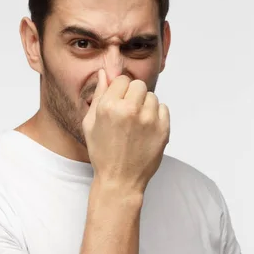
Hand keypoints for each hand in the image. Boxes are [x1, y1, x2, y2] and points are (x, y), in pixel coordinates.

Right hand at [82, 69, 169, 194]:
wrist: (120, 181)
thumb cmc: (102, 153)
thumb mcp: (90, 124)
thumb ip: (98, 95)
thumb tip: (104, 72)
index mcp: (109, 107)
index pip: (121, 80)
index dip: (120, 91)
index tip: (119, 103)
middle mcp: (130, 110)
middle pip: (139, 85)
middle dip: (134, 96)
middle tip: (128, 113)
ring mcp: (149, 120)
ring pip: (152, 97)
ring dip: (146, 106)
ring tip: (137, 124)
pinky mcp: (163, 129)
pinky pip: (164, 109)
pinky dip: (157, 116)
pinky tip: (146, 129)